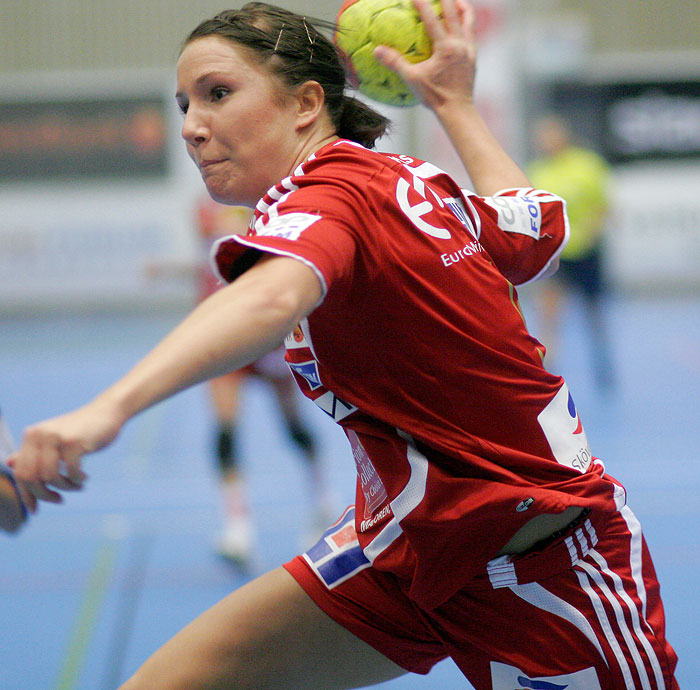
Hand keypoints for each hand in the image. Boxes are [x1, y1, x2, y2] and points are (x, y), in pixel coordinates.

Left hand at [7, 399, 122, 511]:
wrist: (106, 412)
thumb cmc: (80, 429)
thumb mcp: (53, 440)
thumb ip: (32, 451)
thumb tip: (9, 464)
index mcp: (31, 436)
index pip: (21, 472)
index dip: (27, 494)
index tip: (36, 509)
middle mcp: (39, 435)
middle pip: (32, 478)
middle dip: (45, 495)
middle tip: (59, 499)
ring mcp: (56, 438)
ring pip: (50, 477)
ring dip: (65, 487)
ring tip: (77, 486)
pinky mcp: (74, 442)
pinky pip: (70, 472)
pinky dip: (77, 480)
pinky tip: (84, 477)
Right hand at [374, 0, 476, 111]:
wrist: (457, 110)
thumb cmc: (435, 97)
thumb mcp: (412, 80)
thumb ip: (395, 63)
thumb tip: (377, 51)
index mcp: (445, 48)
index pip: (432, 19)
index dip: (423, 3)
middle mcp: (460, 45)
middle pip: (455, 12)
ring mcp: (469, 50)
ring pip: (468, 20)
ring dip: (461, 6)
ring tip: (454, 0)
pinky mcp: (474, 57)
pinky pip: (471, 33)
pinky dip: (465, 23)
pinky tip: (460, 24)